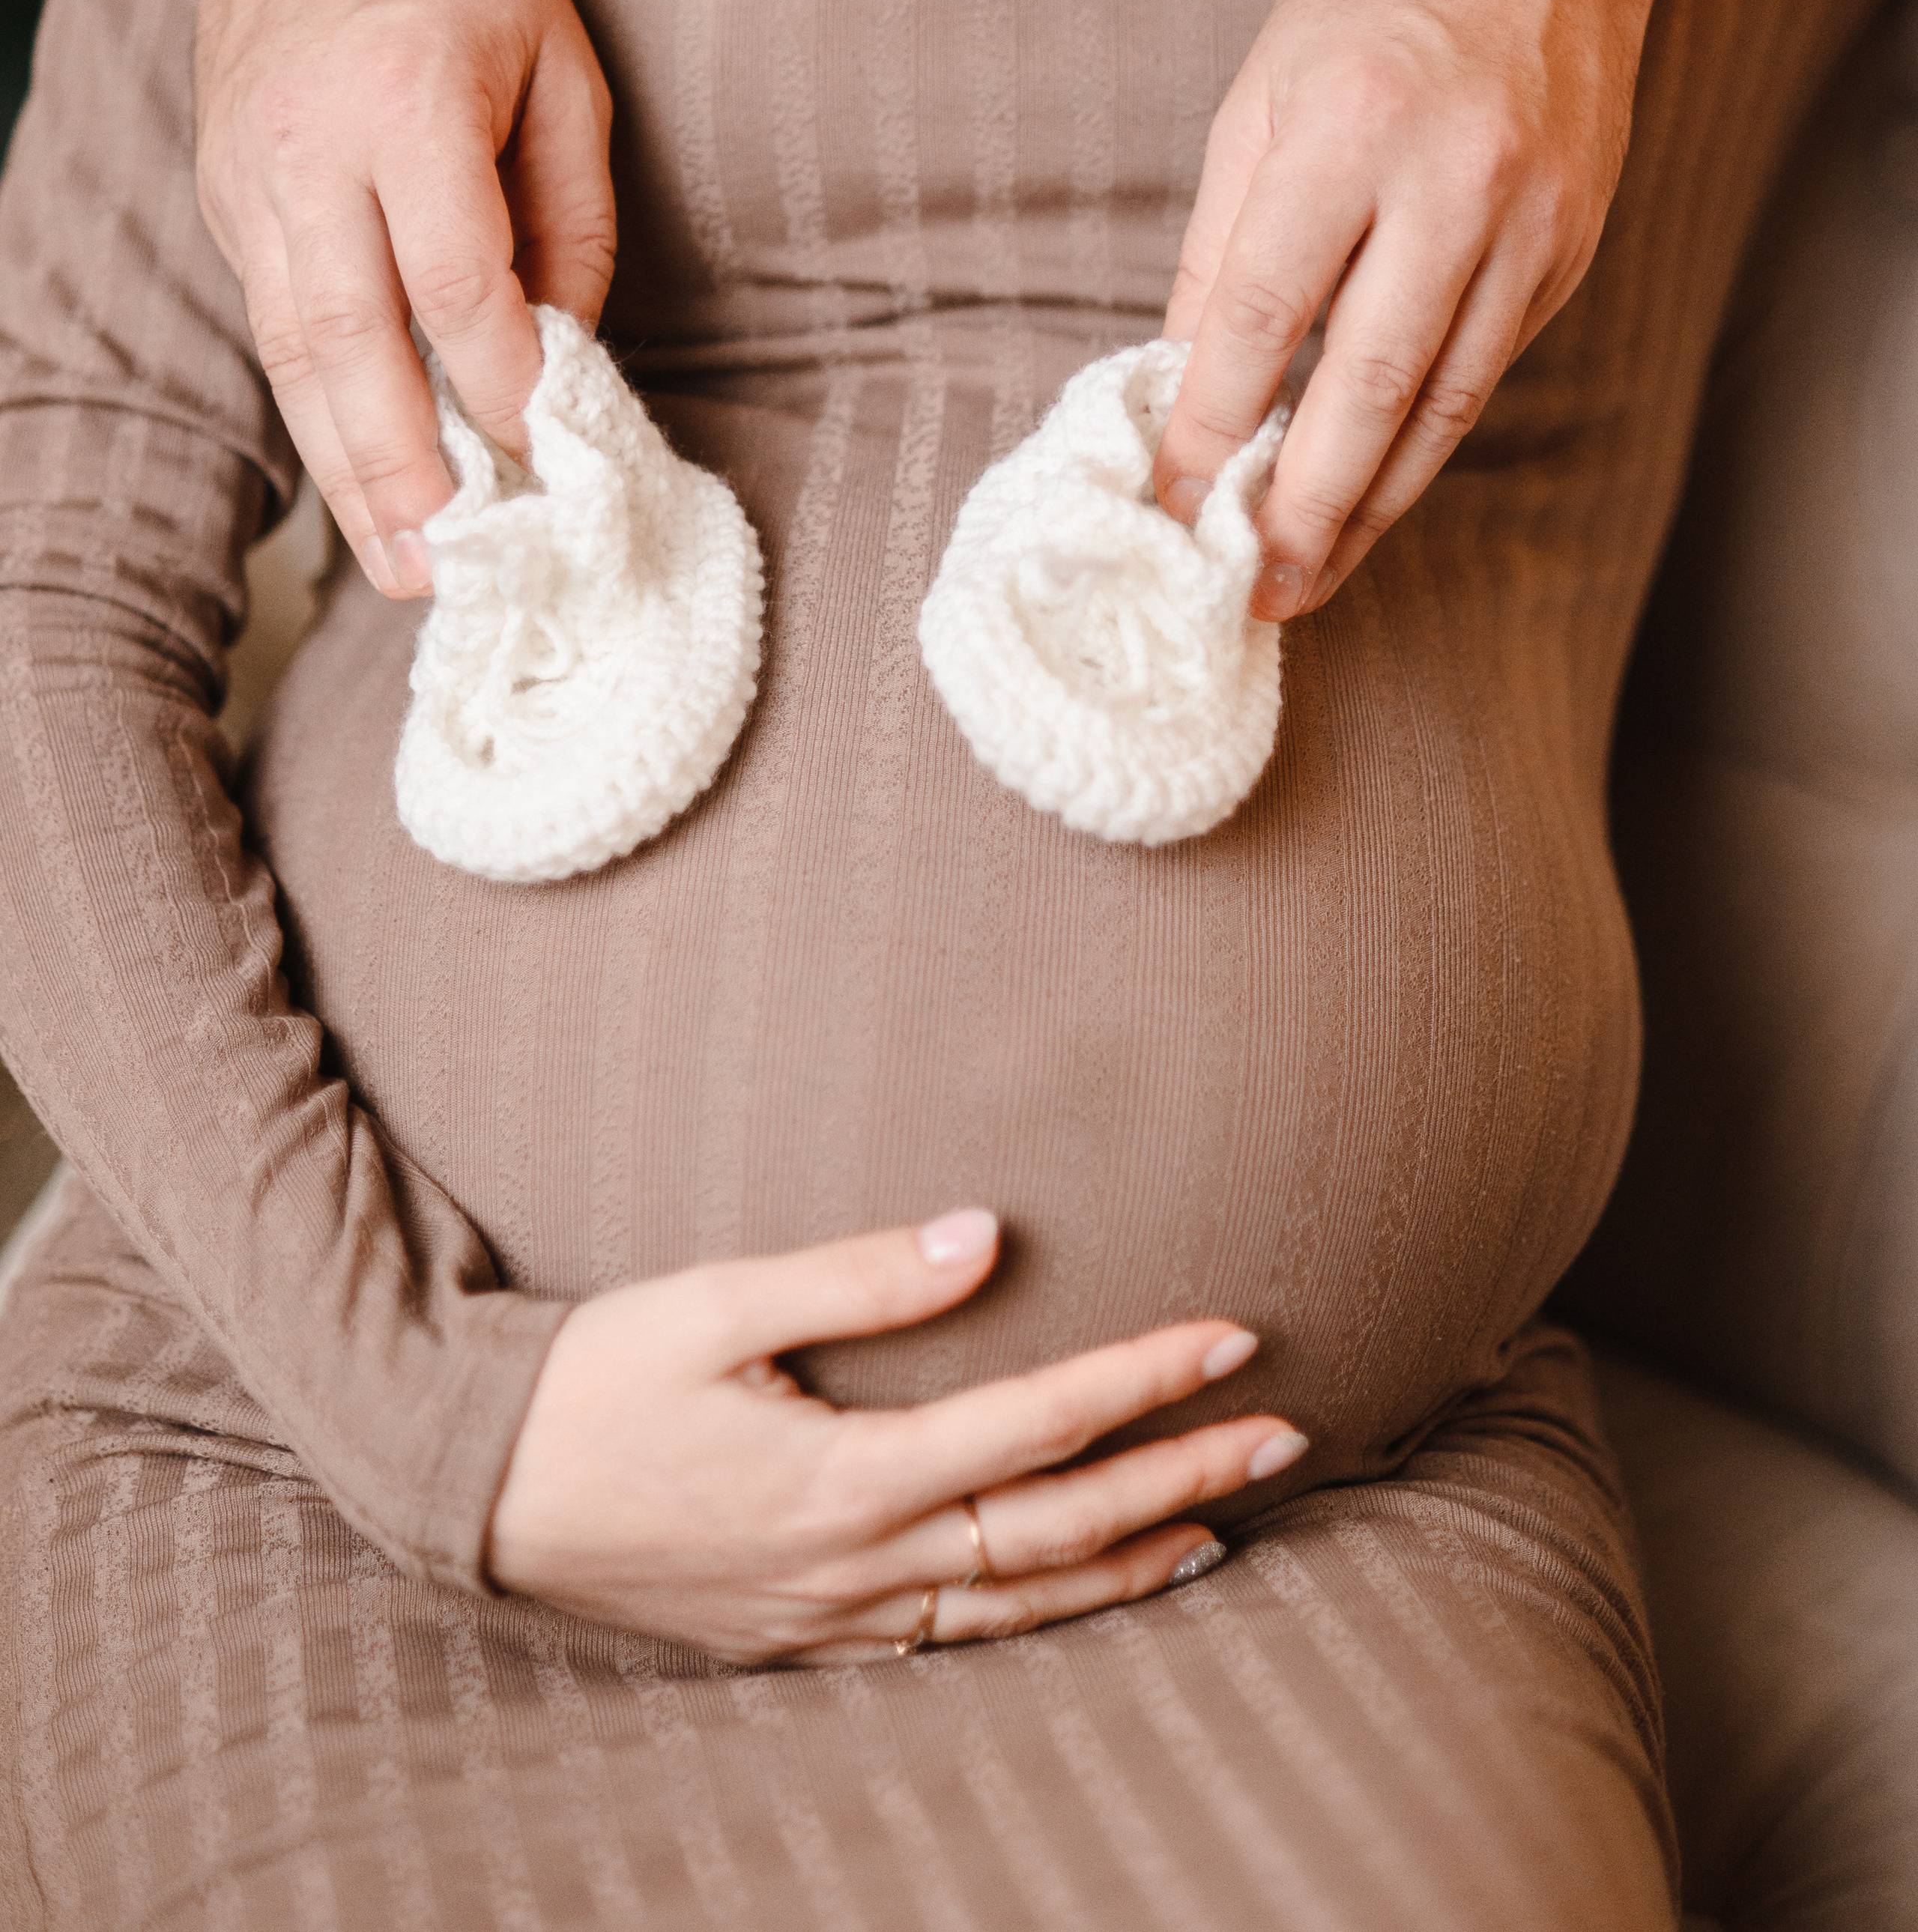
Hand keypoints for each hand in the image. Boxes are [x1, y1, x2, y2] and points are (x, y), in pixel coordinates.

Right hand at [186, 0, 615, 596]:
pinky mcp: (223, 191)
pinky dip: (319, 408)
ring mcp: (246, 172)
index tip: (551, 461)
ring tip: (401, 565)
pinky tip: (364, 479)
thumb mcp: (564, 69)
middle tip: (453, 570)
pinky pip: (275, 321)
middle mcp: (305, 144)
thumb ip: (571, 218)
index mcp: (403, 97)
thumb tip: (569, 352)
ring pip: (292, 352)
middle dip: (402, 472)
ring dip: (346, 471)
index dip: (506, 384)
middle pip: (348, 343)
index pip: (454, 281)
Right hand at [486, 1206, 1304, 1662]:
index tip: (1235, 1337)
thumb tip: (983, 1236)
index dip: (1144, 1381)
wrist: (477, 1491)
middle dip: (1183, 1477)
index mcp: (845, 1478)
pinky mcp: (805, 1637)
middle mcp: (858, 1565)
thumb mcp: (712, 1305)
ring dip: (1131, 1564)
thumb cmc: (590, 1383)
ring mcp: (835, 1616)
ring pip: (1022, 1608)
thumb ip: (854, 1276)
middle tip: (1286, 1433)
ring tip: (1222, 1527)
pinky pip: (957, 1640)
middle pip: (1059, 1532)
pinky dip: (1041, 1618)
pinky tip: (1077, 1591)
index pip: (1037, 1427)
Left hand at [1154, 0, 1710, 617]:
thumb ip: (1221, 242)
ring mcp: (1527, 221)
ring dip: (1372, 504)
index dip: (1211, 423)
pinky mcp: (1569, 249)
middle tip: (1253, 584)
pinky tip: (1377, 488)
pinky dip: (1427, 442)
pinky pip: (1487, 371)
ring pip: (1444, 402)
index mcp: (1346, 126)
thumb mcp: (1261, 90)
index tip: (1172, 499)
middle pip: (1368, 383)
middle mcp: (1450, 179)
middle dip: (1303, 504)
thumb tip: (1177, 375)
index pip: (1263, 312)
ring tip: (1312, 573)